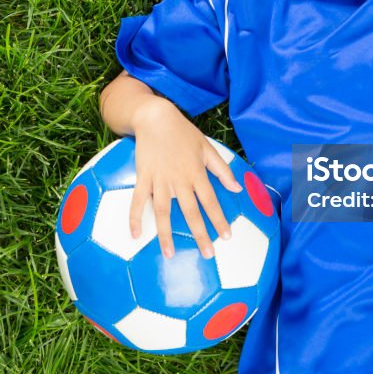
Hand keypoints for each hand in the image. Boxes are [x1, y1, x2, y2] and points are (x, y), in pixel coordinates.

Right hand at [128, 98, 242, 259]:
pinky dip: (135, 217)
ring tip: (169, 254)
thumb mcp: (207, 148)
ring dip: (166, 234)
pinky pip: (138, 201)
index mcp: (197, 173)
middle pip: (191, 212)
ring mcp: (160, 180)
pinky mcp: (143, 178)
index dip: (219, 220)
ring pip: (164, 212)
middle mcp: (179, 180)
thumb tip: (237, 189)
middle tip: (208, 255)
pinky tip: (135, 235)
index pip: (211, 202)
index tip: (226, 237)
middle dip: (200, 235)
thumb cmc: (183, 133)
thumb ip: (222, 170)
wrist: (156, 118)